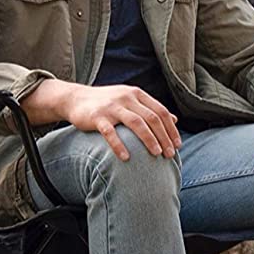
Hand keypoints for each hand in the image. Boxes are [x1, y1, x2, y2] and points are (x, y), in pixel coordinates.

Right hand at [23, 78, 178, 160]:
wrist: (75, 98)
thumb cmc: (107, 103)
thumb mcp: (130, 101)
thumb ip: (151, 109)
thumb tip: (175, 119)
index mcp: (137, 94)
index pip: (160, 111)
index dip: (171, 129)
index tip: (177, 145)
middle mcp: (127, 98)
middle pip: (152, 118)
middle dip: (164, 137)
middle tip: (170, 154)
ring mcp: (112, 107)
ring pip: (136, 123)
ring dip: (149, 139)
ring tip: (157, 154)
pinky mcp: (97, 117)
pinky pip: (110, 132)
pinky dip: (119, 145)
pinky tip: (126, 158)